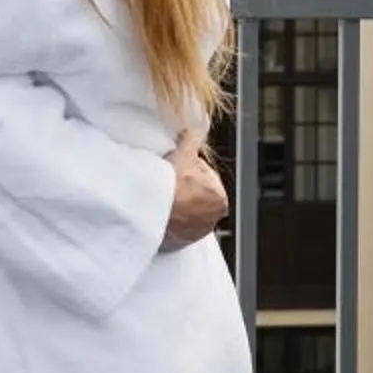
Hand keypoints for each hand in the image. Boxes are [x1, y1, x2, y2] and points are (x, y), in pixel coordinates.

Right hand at [159, 128, 226, 252]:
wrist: (151, 210)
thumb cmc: (172, 184)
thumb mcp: (184, 154)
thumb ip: (192, 140)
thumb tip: (195, 129)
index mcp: (220, 199)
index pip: (204, 176)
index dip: (188, 167)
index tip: (176, 166)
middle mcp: (212, 220)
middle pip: (195, 194)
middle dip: (184, 187)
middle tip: (168, 179)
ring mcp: (196, 233)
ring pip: (186, 211)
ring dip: (177, 203)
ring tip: (163, 194)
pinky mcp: (180, 243)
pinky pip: (174, 227)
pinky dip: (168, 218)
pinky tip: (159, 208)